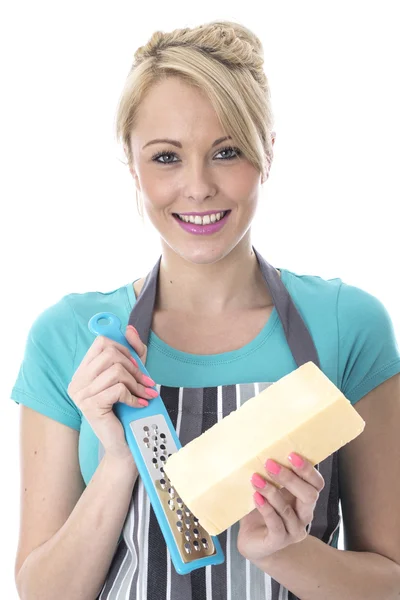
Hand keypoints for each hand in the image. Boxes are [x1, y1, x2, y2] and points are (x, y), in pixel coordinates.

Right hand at [67, 325, 155, 462]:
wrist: (124, 445)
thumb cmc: (127, 410)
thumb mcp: (132, 376)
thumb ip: (133, 353)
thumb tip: (129, 328)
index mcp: (83, 372)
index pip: (100, 343)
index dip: (122, 347)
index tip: (136, 362)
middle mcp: (77, 381)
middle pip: (110, 354)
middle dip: (134, 367)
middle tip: (146, 382)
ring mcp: (81, 394)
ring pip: (116, 371)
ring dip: (137, 383)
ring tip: (146, 394)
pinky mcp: (91, 406)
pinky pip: (118, 389)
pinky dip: (134, 397)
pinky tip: (140, 405)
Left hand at [237, 453, 324, 562]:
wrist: (253, 541)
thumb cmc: (261, 510)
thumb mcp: (268, 489)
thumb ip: (271, 474)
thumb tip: (263, 449)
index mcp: (304, 499)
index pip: (316, 483)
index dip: (307, 469)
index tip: (291, 454)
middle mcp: (304, 515)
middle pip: (309, 496)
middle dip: (290, 478)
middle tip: (270, 464)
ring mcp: (293, 531)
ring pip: (288, 510)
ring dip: (271, 491)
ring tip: (256, 478)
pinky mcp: (279, 541)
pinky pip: (276, 524)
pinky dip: (266, 509)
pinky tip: (256, 497)